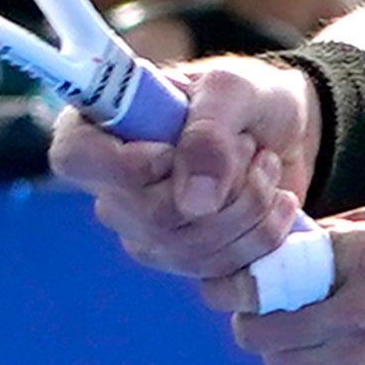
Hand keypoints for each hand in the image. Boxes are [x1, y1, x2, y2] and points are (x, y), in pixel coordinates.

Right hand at [47, 57, 314, 278]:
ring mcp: (147, 230)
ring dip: (249, 208)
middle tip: (251, 148)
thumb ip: (209, 132)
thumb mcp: (235, 90)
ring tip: (268, 165)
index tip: (173, 152)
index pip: (76, 158)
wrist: (288, 132)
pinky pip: (217, 274)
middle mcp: (114, 186)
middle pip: (148, 217)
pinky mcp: (185, 261)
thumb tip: (194, 203)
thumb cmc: (248, 98)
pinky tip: (278, 204)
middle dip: (221, 187)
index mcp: (103, 127)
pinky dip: (262, 239)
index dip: (126, 166)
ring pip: (188, 250)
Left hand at [202, 209, 364, 364]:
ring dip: (288, 352)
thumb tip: (286, 235)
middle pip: (260, 332)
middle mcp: (360, 312)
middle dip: (256, 324)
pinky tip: (347, 361)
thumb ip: (344, 232)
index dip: (241, 285)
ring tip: (318, 337)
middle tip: (267, 318)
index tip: (238, 287)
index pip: (265, 277)